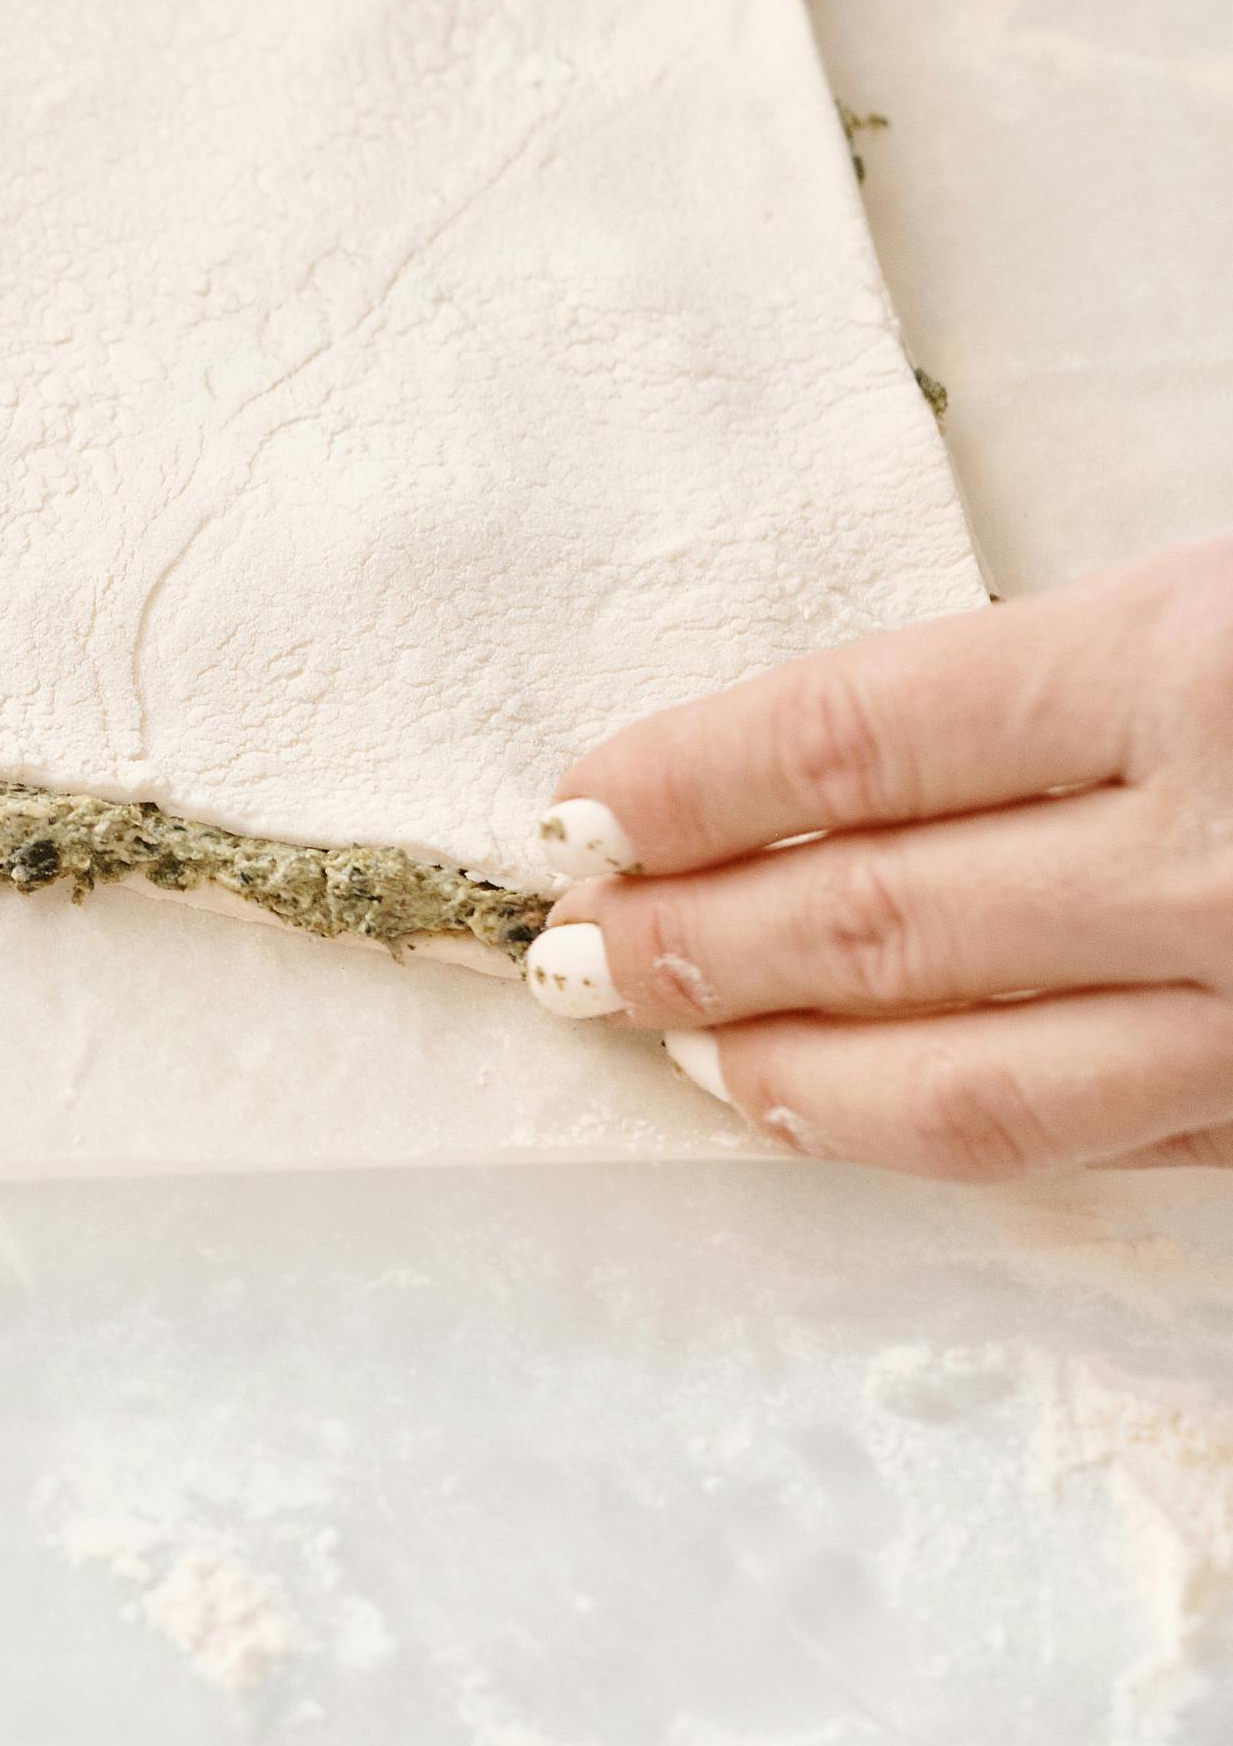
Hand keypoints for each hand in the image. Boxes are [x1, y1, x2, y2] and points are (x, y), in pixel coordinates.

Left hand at [520, 542, 1232, 1176]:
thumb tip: (828, 768)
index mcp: (1180, 670)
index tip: (585, 813)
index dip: (690, 786)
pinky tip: (849, 1107)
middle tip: (577, 948)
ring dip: (786, 1074)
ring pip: (967, 1088)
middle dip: (692, 941)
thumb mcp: (1229, 595)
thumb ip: (1063, 678)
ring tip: (674, 1044)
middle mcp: (1209, 859)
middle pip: (877, 919)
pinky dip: (938, 1134)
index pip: (857, 742)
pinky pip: (1084, 1150)